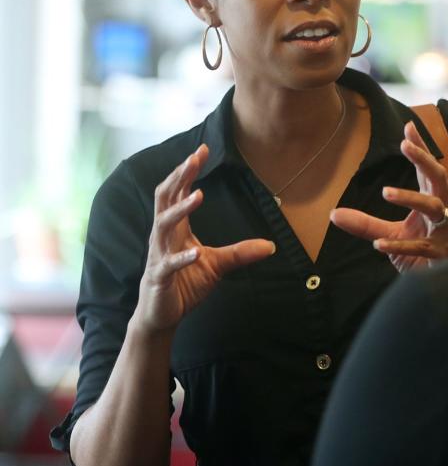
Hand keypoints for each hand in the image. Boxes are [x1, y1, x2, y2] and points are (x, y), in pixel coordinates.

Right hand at [134, 144, 275, 332]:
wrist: (161, 315)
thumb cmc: (184, 284)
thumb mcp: (217, 265)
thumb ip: (240, 252)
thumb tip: (271, 246)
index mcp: (176, 228)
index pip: (178, 192)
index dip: (188, 171)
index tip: (203, 150)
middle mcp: (164, 236)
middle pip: (166, 199)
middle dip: (179, 177)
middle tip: (194, 158)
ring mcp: (159, 256)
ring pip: (163, 225)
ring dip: (181, 210)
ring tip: (199, 195)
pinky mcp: (159, 277)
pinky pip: (168, 264)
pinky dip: (181, 258)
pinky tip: (195, 252)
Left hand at [330, 122, 447, 271]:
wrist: (439, 284)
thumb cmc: (420, 255)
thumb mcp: (388, 236)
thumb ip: (365, 224)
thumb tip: (333, 214)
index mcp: (433, 202)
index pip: (427, 171)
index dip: (420, 149)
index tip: (409, 127)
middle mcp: (443, 212)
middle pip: (439, 178)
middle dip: (424, 160)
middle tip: (405, 145)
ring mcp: (445, 232)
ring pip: (433, 207)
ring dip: (410, 197)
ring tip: (386, 192)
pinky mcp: (442, 254)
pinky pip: (420, 246)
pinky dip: (399, 245)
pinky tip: (378, 245)